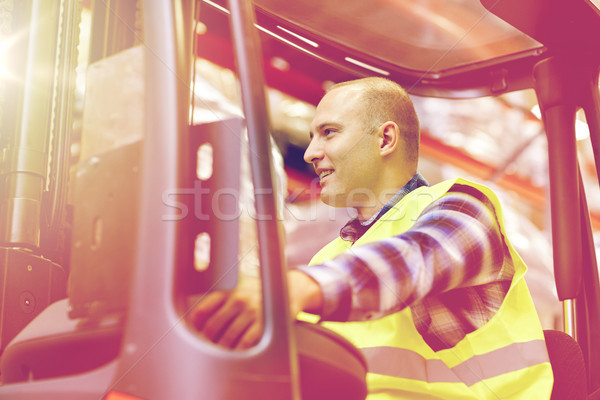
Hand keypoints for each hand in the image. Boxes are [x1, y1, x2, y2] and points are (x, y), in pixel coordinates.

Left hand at [190, 270, 323, 348]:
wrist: (290, 289)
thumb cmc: (260, 293)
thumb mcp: (239, 288)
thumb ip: (220, 301)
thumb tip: (196, 320)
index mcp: (228, 291)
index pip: (202, 310)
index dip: (193, 325)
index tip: (191, 334)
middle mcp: (239, 299)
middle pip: (212, 326)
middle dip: (206, 341)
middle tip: (205, 348)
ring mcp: (252, 312)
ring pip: (228, 337)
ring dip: (220, 350)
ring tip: (218, 354)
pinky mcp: (265, 323)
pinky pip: (246, 343)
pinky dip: (238, 352)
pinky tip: (235, 354)